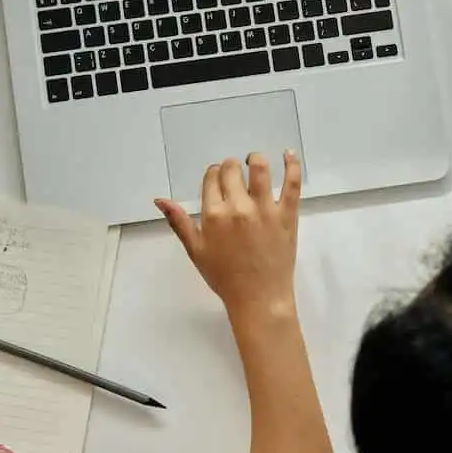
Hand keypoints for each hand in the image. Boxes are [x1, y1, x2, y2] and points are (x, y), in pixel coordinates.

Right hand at [156, 151, 302, 318]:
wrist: (259, 298)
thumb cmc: (225, 278)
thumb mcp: (196, 251)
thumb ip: (179, 222)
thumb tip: (160, 200)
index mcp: (213, 214)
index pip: (211, 178)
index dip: (213, 174)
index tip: (217, 179)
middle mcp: (238, 207)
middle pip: (232, 169)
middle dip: (231, 167)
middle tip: (235, 174)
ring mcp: (264, 209)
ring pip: (260, 169)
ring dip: (255, 160)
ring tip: (255, 161)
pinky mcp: (287, 215)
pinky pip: (291, 184)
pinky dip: (292, 165)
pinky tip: (288, 154)